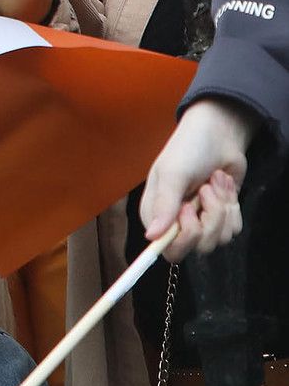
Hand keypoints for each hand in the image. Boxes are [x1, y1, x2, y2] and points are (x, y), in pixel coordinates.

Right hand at [140, 99, 257, 258]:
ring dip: (222, 207)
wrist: (219, 136)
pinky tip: (223, 185)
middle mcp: (178, 222)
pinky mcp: (222, 217)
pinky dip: (233, 206)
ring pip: (219, 238)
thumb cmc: (188, 150)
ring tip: (214, 183)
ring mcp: (201, 220)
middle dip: (210, 218)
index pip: (168, 249)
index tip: (190, 214)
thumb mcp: (172, 174)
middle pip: (199, 246)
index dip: (183, 239)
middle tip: (206, 191)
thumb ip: (164, 206)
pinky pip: (233, 229)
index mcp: (156, 214)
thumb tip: (151, 237)